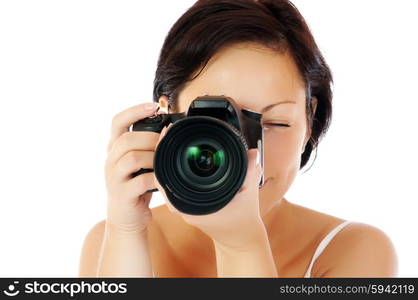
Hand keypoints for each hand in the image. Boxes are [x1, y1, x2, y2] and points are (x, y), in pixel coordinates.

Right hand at [104, 98, 166, 233]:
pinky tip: (164, 179)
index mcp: (115, 148)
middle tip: (166, 143)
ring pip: (132, 158)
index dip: (134, 111)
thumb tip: (169, 128)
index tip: (154, 105)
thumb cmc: (137, 186)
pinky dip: (156, 178)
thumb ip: (148, 146)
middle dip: (150, 138)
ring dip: (154, 157)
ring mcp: (114, 178)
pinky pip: (140, 181)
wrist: (126, 218)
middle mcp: (111, 160)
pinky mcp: (122, 195)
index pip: (117, 122)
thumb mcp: (140, 163)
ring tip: (166, 162)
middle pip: (127, 139)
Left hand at [154, 124, 265, 249]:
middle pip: (162, 175)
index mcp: (192, 206)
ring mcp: (183, 205)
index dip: (163, 154)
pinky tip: (177, 153)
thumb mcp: (249, 193)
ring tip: (169, 138)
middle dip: (164, 152)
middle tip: (166, 132)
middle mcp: (183, 206)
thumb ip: (250, 172)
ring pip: (166, 178)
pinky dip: (174, 167)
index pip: (166, 178)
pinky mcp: (186, 202)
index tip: (166, 135)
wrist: (240, 238)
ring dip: (167, 159)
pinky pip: (174, 182)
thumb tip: (251, 152)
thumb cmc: (243, 219)